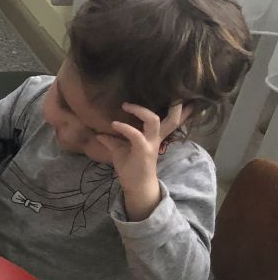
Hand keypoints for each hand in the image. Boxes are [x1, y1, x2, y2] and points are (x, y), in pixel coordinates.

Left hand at [94, 102, 186, 219]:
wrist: (135, 187)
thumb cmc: (131, 169)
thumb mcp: (120, 151)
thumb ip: (112, 141)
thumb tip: (99, 133)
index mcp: (154, 136)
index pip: (171, 120)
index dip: (179, 109)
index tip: (177, 95)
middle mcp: (156, 138)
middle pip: (173, 118)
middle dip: (175, 106)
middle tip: (170, 92)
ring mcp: (151, 144)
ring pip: (153, 121)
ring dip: (140, 110)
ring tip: (126, 105)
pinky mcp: (143, 150)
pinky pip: (136, 135)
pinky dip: (124, 127)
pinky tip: (114, 124)